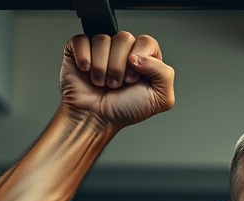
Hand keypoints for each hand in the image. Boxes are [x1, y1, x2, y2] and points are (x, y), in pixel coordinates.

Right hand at [60, 32, 174, 129]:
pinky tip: (87, 72)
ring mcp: (101, 49)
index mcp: (145, 58)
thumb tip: (139, 56)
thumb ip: (164, 73)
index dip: (140, 59)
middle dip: (119, 67)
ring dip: (102, 68)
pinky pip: (81, 40)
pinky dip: (84, 59)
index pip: (146, 41)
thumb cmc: (126, 110)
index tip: (133, 79)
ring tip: (102, 83)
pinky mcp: (79, 49)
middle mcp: (123, 51)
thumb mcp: (161, 98)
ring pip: (102, 40)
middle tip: (117, 84)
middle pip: (124, 38)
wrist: (96, 119)